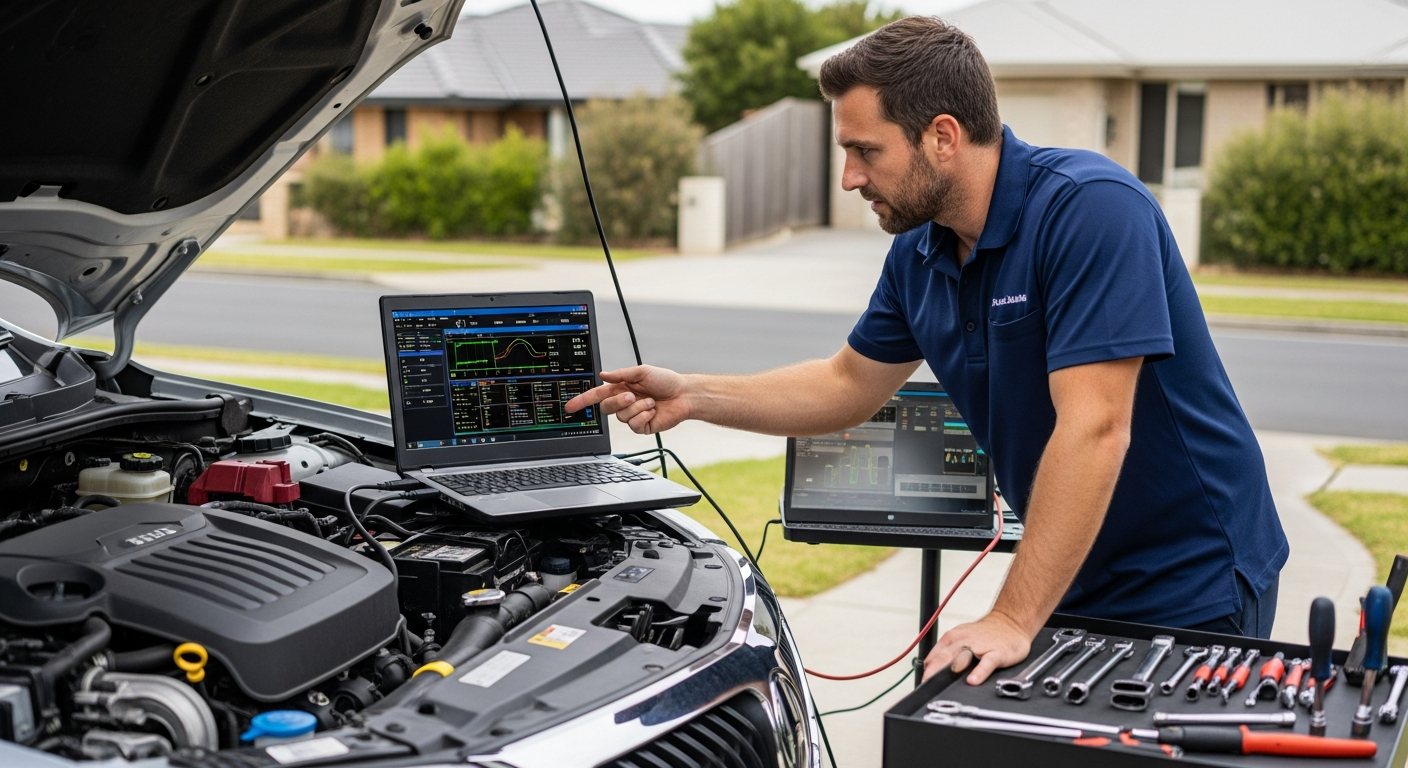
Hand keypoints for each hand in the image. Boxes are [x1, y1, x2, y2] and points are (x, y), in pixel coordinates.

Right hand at [563, 365, 692, 434]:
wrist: (684, 395)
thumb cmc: (666, 381)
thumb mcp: (642, 371)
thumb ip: (622, 374)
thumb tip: (604, 375)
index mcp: (621, 388)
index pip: (597, 395)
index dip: (583, 401)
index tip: (570, 406)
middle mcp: (625, 402)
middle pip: (606, 408)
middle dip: (619, 401)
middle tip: (633, 395)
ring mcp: (633, 415)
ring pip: (622, 417)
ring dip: (638, 407)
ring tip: (651, 402)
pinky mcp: (642, 426)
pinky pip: (634, 425)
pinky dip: (644, 416)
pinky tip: (653, 411)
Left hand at [922, 612, 1031, 684]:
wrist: (1010, 622)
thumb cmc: (985, 635)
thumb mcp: (961, 639)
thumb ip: (946, 654)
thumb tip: (929, 670)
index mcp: (952, 639)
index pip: (933, 658)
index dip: (927, 673)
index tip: (922, 686)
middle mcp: (962, 641)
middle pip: (943, 659)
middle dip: (933, 674)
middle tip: (926, 688)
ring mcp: (979, 647)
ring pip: (961, 659)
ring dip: (950, 671)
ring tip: (943, 685)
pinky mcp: (996, 653)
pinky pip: (986, 663)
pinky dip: (979, 672)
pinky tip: (973, 680)